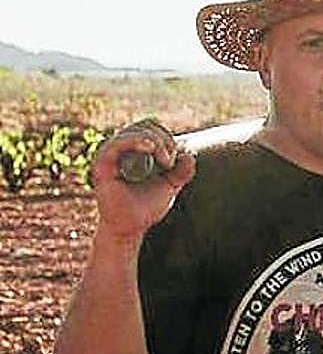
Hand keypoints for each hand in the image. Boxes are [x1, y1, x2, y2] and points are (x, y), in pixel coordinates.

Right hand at [89, 118, 195, 241]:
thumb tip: (189, 154)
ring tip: (165, 162)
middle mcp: (120, 148)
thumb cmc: (146, 206)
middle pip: (144, 126)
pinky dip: (134, 141)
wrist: (130, 227)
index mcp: (134, 149)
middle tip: (170, 162)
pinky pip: (116, 144)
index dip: (167, 137)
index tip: (174, 160)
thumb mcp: (170, 186)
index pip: (151, 127)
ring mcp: (110, 154)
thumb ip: (181, 171)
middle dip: (164, 140)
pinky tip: (149, 148)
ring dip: (154, 141)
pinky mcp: (102, 163)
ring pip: (133, 132)